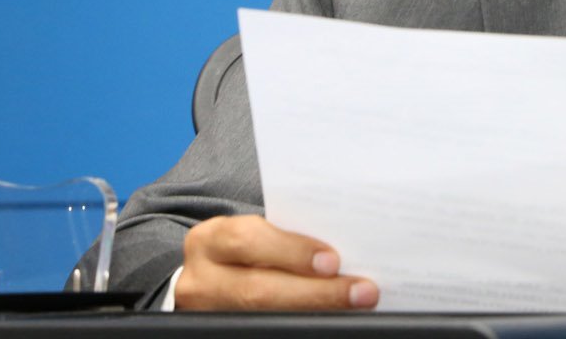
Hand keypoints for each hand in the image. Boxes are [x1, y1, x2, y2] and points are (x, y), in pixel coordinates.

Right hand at [175, 215, 378, 310]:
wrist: (215, 278)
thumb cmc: (252, 250)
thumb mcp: (258, 235)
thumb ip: (289, 238)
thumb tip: (345, 251)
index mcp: (212, 240)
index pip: (248, 240)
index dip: (292, 251)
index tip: (333, 260)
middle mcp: (202, 280)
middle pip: (258, 290)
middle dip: (317, 293)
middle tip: (363, 292)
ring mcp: (207, 314)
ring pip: (261, 319)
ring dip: (314, 315)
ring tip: (353, 308)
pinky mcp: (220, 332)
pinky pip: (264, 330)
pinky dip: (301, 328)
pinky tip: (330, 321)